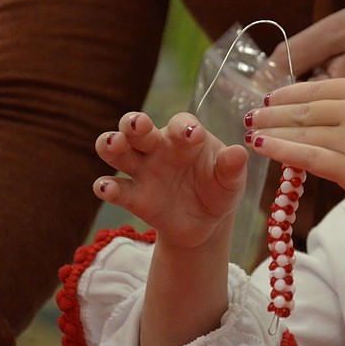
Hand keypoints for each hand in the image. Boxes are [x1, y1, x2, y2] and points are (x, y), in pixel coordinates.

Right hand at [94, 112, 247, 248]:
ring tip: (113, 143)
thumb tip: (239, 153)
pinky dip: (106, 186)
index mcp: (186, 136)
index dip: (184, 126)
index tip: (194, 134)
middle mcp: (159, 147)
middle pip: (138, 128)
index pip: (181, 123)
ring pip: (118, 150)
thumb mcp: (231, 180)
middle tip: (138, 124)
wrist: (207, 222)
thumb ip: (232, 167)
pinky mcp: (133, 196)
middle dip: (135, 122)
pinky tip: (106, 187)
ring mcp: (143, 170)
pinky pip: (116, 188)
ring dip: (111, 144)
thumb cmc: (220, 189)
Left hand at [244, 79, 344, 228]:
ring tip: (251, 132)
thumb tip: (319, 113)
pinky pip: (307, 157)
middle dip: (274, 111)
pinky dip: (280, 151)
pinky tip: (261, 148)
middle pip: (307, 108)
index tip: (272, 97)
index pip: (321, 87)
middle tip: (251, 114)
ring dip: (271, 130)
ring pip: (302, 131)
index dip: (291, 92)